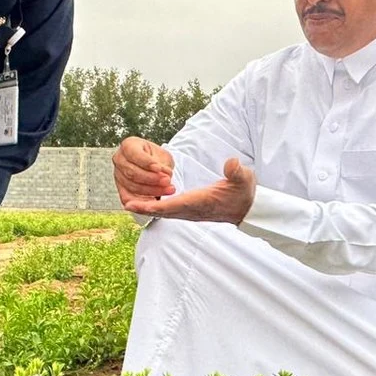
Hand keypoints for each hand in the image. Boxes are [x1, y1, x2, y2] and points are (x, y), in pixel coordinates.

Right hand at [112, 136, 175, 204]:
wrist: (155, 167)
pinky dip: (142, 201)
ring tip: (167, 190)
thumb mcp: (163, 157)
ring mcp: (118, 175)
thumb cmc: (157, 158)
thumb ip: (162, 165)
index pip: (134, 154)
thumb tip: (164, 175)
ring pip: (132, 186)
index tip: (159, 169)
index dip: (147, 162)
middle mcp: (119, 159)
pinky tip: (155, 201)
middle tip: (167, 181)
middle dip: (151, 179)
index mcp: (128, 145)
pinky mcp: (121, 188)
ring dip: (151, 190)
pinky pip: (129, 197)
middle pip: (132, 172)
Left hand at [122, 157, 255, 224]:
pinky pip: (170, 211)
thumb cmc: (244, 194)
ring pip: (165, 212)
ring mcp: (191, 212)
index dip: (157, 205)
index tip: (140, 204)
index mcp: (200, 202)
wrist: (248, 210)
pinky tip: (146, 203)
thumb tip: (232, 163)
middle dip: (146, 208)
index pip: (175, 205)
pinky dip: (157, 208)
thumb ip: (237, 172)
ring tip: (130, 203)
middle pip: (164, 211)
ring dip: (148, 208)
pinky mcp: (191, 211)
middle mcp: (192, 210)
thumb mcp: (244, 180)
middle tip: (126, 204)